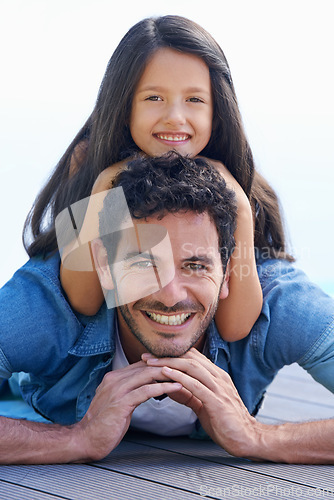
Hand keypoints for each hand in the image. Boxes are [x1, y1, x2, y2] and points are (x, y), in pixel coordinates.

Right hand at [75, 361, 181, 460]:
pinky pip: (146, 391)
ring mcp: (117, 390)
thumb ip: (131, 389)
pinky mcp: (121, 403)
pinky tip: (176, 388)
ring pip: (147, 375)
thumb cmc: (105, 423)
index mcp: (114, 377)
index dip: (162, 363)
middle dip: (168, 365)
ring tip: (186, 374)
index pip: (142, 363)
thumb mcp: (118, 401)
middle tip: (187, 366)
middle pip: (147, 365)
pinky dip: (163, 387)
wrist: (85, 440)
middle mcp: (115, 379)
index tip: (179, 364)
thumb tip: (149, 384)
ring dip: (169, 374)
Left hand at [143, 349, 259, 458]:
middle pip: (189, 358)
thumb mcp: (203, 404)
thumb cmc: (226, 422)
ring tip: (151, 363)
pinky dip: (179, 377)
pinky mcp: (217, 402)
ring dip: (169, 363)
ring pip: (192, 367)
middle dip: (166, 355)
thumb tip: (169, 386)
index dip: (171, 354)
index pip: (191, 357)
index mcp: (216, 376)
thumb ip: (189, 393)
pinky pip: (196, 385)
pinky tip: (166, 374)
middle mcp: (218, 377)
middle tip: (146, 356)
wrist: (248, 439)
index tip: (152, 355)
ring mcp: (218, 388)